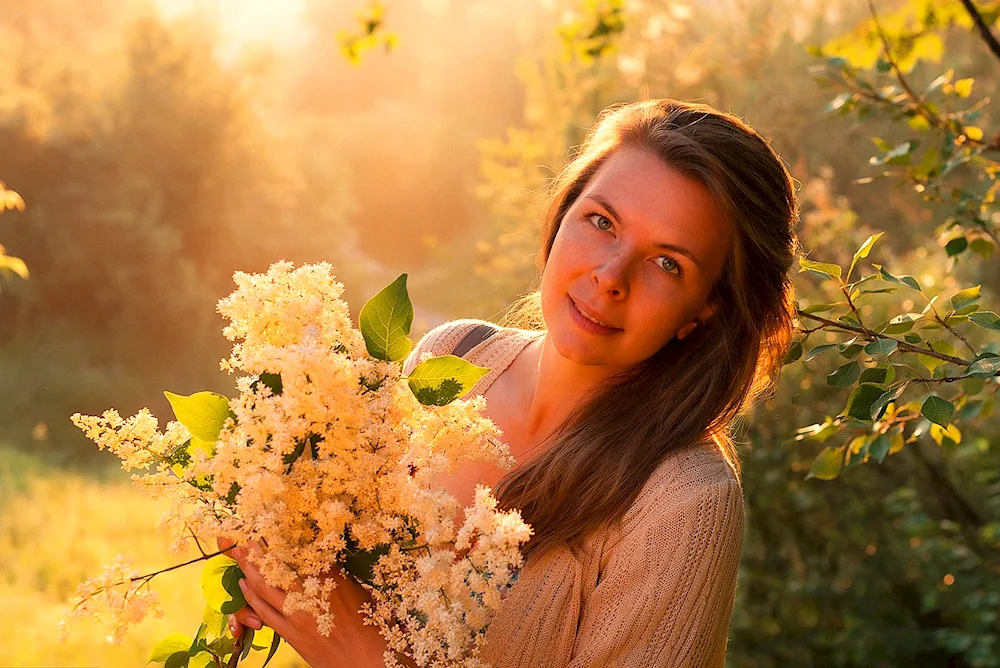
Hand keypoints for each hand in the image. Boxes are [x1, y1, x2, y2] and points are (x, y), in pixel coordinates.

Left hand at [214, 537, 391, 667]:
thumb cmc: (376, 627)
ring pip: (263, 587)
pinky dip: (250, 596)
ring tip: (236, 551)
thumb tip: (324, 561)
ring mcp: (298, 616)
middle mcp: (310, 594)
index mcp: (332, 578)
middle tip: (239, 532)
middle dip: (254, 548)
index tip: (269, 521)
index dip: (282, 534)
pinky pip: (264, 612)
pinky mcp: (292, 635)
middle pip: (274, 565)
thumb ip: (341, 575)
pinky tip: (244, 584)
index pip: (301, 550)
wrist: (370, 663)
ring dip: (247, 568)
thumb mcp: (363, 591)